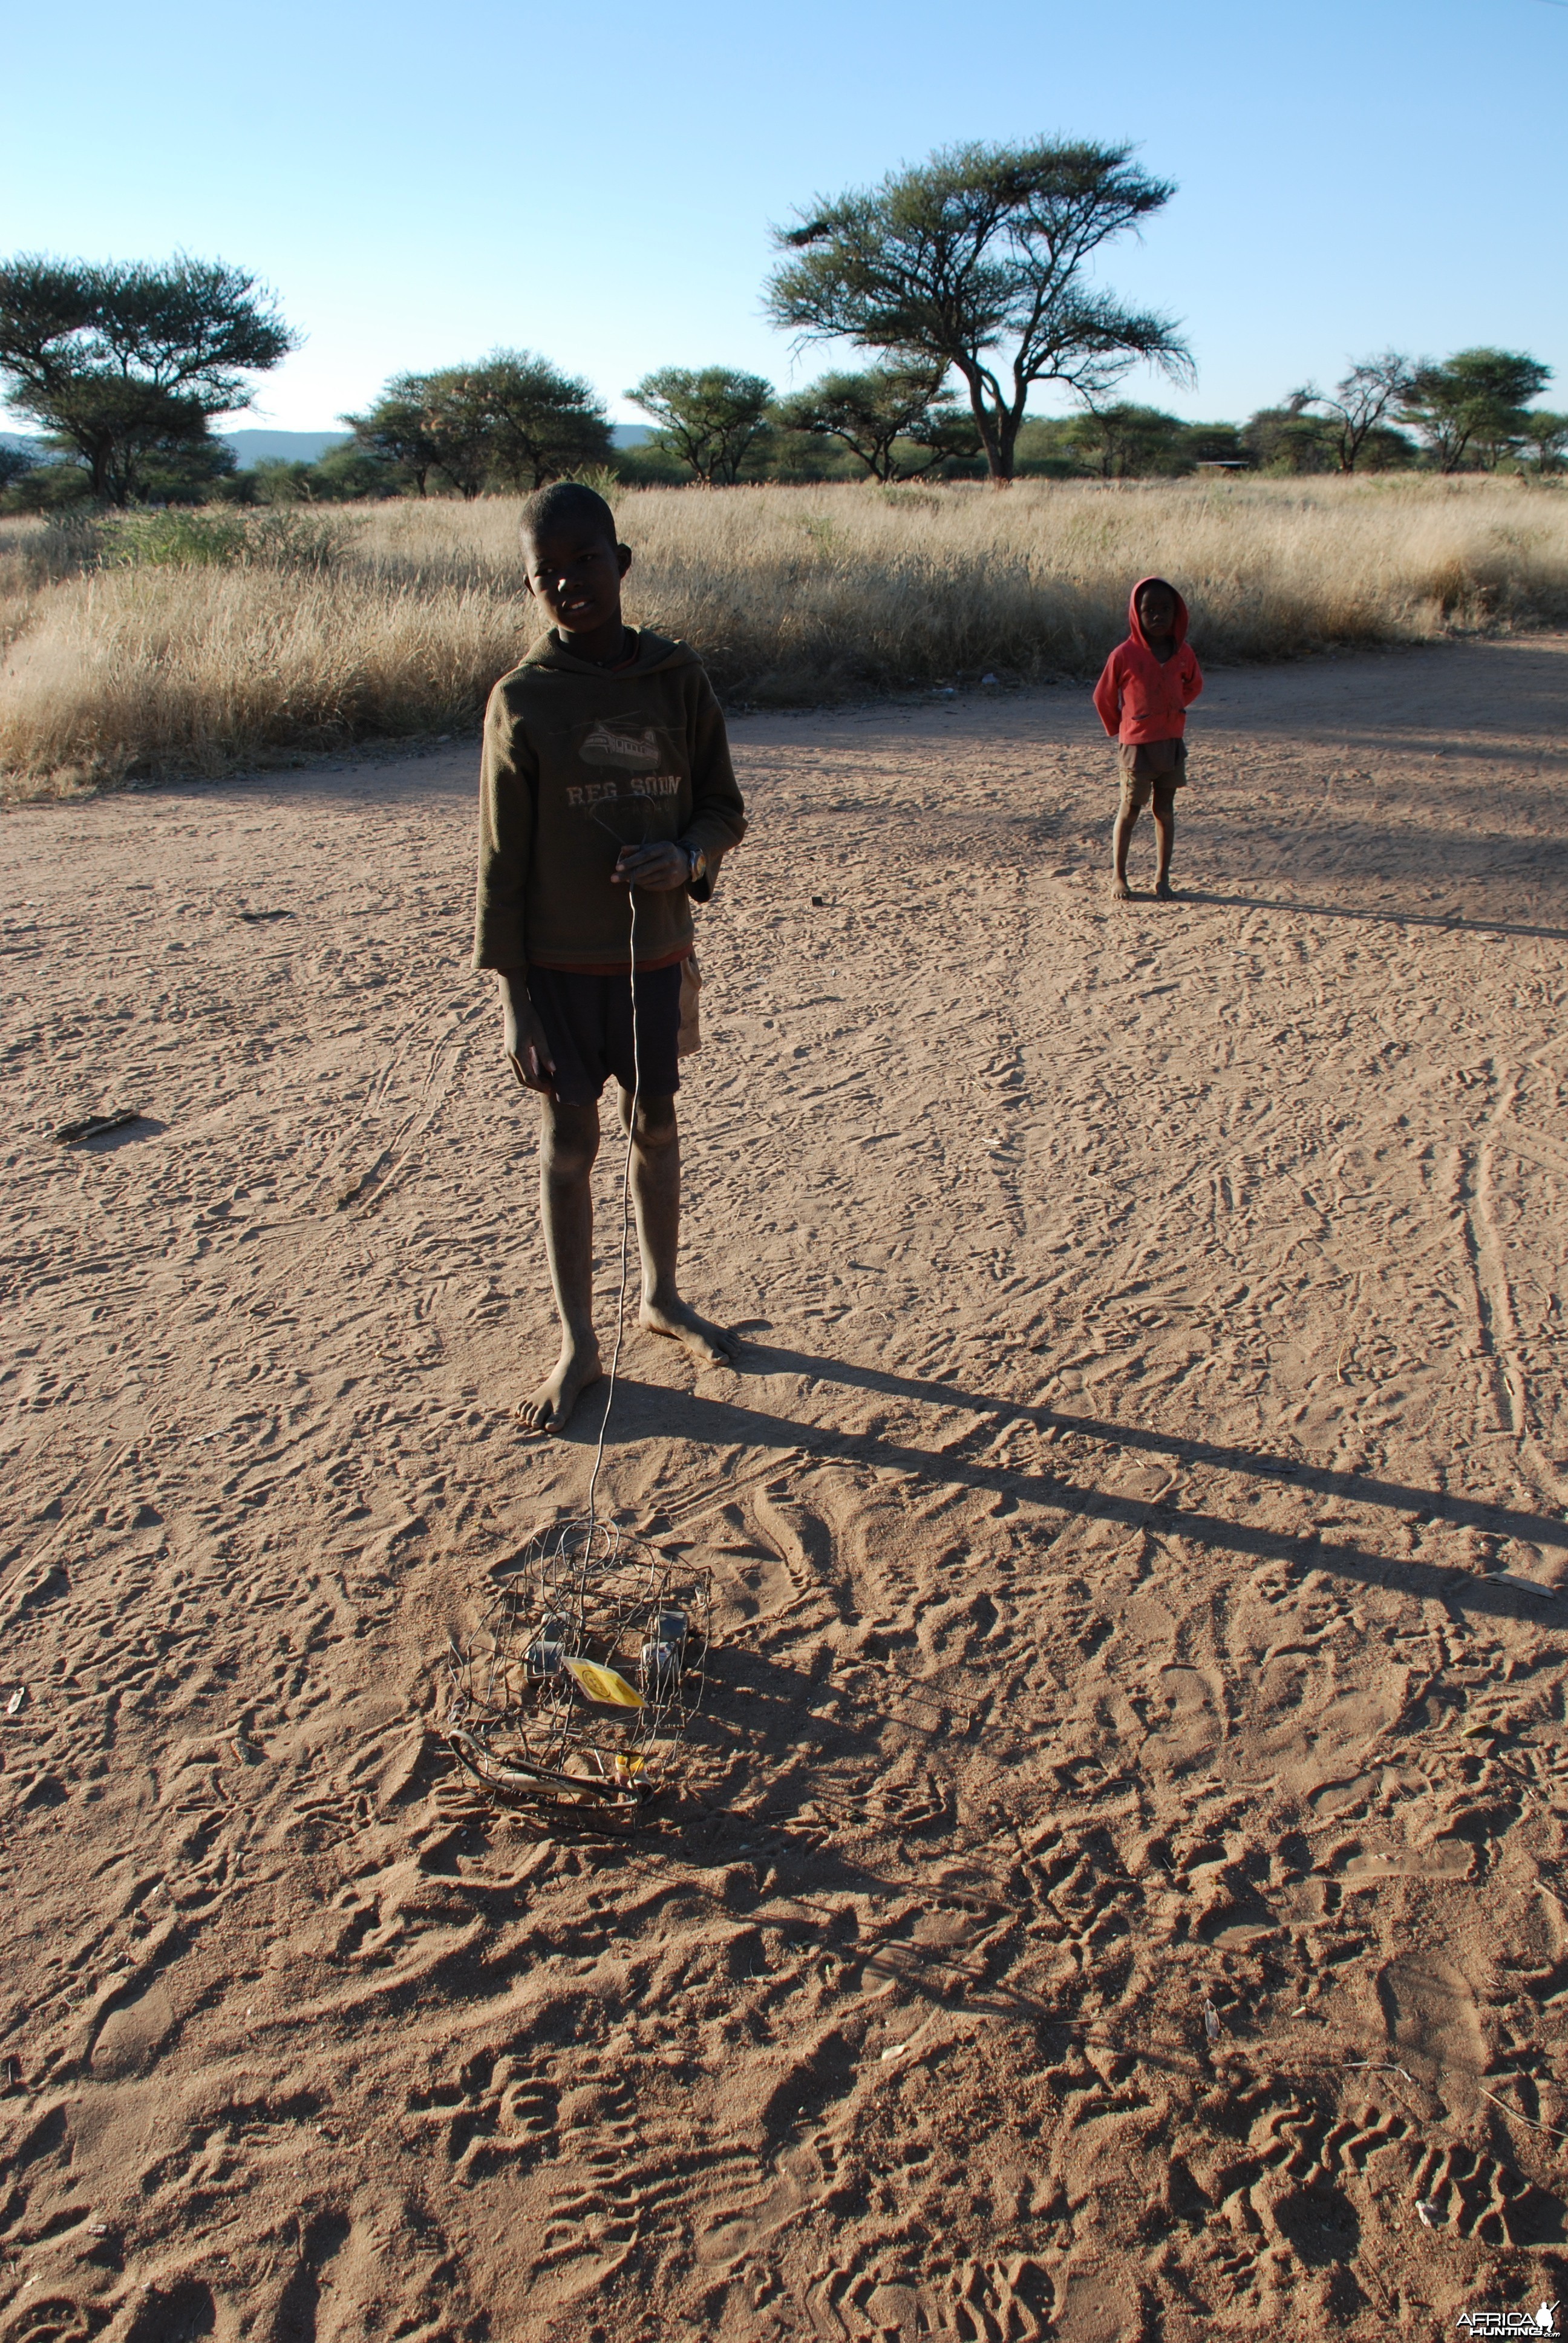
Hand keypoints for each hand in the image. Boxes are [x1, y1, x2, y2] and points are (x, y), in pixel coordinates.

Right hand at [497, 972, 554, 1091]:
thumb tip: (553, 1070)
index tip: (551, 1088)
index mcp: (518, 1053)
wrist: (514, 1005)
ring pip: (517, 1074)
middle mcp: (510, 1055)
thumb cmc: (529, 1017)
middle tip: (549, 1088)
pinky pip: (516, 1066)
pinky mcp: (508, 1049)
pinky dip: (525, 1072)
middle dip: (535, 1086)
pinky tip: (536, 1070)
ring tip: (544, 1081)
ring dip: (530, 1080)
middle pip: (521, 1079)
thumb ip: (545, 1053)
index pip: (529, 1077)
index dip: (540, 1085)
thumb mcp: (540, 1035)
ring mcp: (508, 1052)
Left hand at [613, 841, 688, 891]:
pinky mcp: (671, 884)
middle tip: (614, 878)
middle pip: (644, 869)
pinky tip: (637, 881)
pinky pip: (651, 886)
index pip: (645, 855)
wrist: (686, 863)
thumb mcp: (654, 846)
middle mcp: (669, 860)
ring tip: (624, 878)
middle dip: (627, 874)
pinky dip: (642, 884)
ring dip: (633, 880)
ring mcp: (671, 873)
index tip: (617, 867)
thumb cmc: (664, 853)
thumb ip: (637, 848)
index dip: (631, 861)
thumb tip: (622, 849)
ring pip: (647, 879)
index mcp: (665, 847)